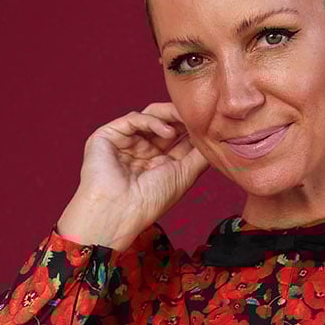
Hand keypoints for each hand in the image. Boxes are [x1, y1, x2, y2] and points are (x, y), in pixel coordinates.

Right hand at [59, 103, 207, 251]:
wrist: (119, 210)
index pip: (178, 139)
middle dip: (182, 118)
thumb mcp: (184, 175)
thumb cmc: (150, 201)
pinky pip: (134, 119)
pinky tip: (168, 131)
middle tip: (197, 114)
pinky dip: (153, 121)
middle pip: (165, 124)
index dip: (193, 130)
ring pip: (150, 116)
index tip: (209, 124)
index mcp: (158, 164)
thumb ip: (199, 155)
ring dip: (170, 115)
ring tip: (185, 119)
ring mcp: (126, 143)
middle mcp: (142, 152)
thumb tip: (215, 138)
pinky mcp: (109, 135)